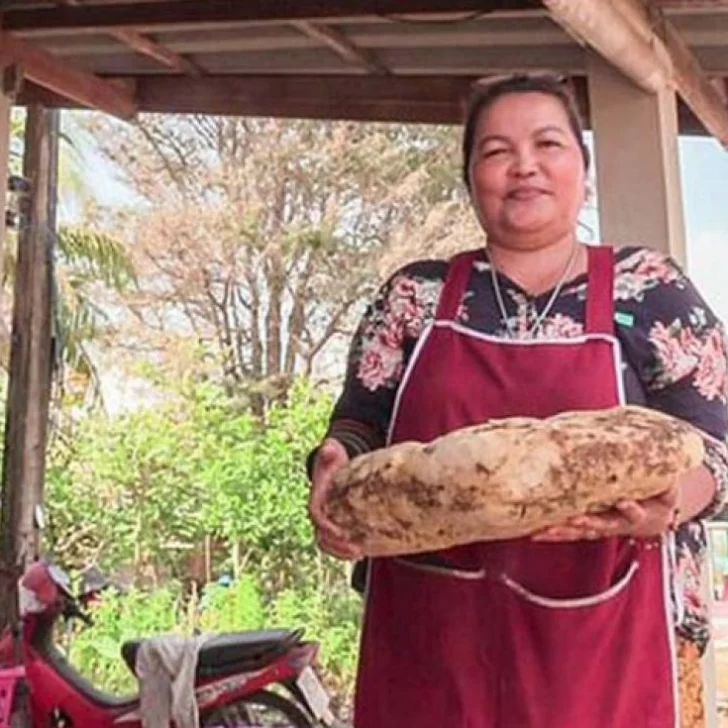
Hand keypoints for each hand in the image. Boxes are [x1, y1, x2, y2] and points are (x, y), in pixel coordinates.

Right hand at [309, 439, 361, 559]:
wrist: (335, 471)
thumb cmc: (333, 463)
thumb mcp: (331, 454)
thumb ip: (329, 452)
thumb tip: (330, 446)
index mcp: (315, 502)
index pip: (317, 518)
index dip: (327, 527)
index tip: (341, 532)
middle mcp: (319, 517)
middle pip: (324, 538)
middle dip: (338, 546)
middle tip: (357, 550)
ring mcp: (327, 525)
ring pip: (330, 546)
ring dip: (344, 552)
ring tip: (362, 553)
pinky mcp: (338, 530)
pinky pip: (339, 546)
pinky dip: (349, 552)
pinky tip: (367, 551)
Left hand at [532, 487, 679, 541]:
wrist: (656, 518)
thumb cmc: (658, 497)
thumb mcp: (666, 489)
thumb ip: (664, 480)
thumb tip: (663, 463)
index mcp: (637, 514)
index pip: (634, 512)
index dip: (630, 508)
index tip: (624, 501)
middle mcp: (616, 523)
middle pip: (601, 525)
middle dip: (587, 523)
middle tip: (574, 519)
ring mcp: (600, 528)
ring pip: (580, 532)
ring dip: (562, 532)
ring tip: (543, 530)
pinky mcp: (587, 528)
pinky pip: (568, 533)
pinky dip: (552, 534)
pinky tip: (533, 532)